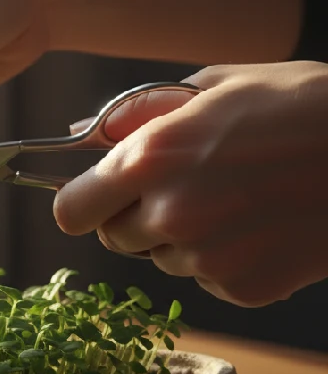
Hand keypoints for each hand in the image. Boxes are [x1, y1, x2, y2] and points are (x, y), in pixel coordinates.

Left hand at [53, 62, 327, 307]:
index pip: (70, 211)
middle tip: (187, 187)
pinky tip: (265, 226)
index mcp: (150, 158)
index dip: (84, 203)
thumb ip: (141, 113)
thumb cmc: (306, 105)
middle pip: (114, 239)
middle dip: (137, 217)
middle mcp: (168, 212)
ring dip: (184, 239)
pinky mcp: (244, 287)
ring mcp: (206, 256)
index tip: (101, 195)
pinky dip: (227, 261)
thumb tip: (84, 134)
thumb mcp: (219, 86)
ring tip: (239, 200)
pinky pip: (208, 280)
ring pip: (162, 261)